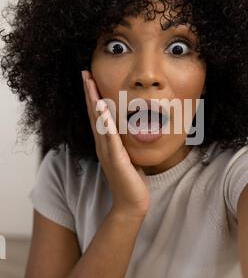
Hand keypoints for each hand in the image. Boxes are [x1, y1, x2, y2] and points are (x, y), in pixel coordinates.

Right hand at [81, 70, 149, 217]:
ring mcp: (107, 151)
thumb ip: (125, 142)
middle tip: (84, 73)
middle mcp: (102, 145)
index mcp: (106, 143)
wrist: (131, 203)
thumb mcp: (128, 155)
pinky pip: (110, 136)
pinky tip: (102, 107)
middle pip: (94, 114)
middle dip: (89, 93)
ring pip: (99, 121)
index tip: (90, 79)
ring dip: (94, 101)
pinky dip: (105, 121)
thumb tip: (131, 127)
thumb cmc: (132, 180)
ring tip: (89, 83)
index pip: (98, 115)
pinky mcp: (116, 158)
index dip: (93, 97)